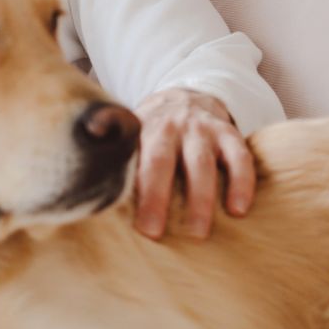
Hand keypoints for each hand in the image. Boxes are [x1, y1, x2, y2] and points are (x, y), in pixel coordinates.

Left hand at [130, 88, 254, 240]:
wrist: (186, 97)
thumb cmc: (153, 132)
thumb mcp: (132, 135)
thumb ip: (117, 158)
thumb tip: (88, 188)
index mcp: (139, 130)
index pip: (129, 161)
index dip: (124, 190)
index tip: (125, 221)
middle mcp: (168, 127)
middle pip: (160, 161)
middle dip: (155, 197)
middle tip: (153, 231)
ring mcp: (200, 129)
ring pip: (199, 162)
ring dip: (200, 198)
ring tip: (198, 232)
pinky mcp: (229, 132)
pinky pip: (239, 157)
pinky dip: (241, 183)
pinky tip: (238, 210)